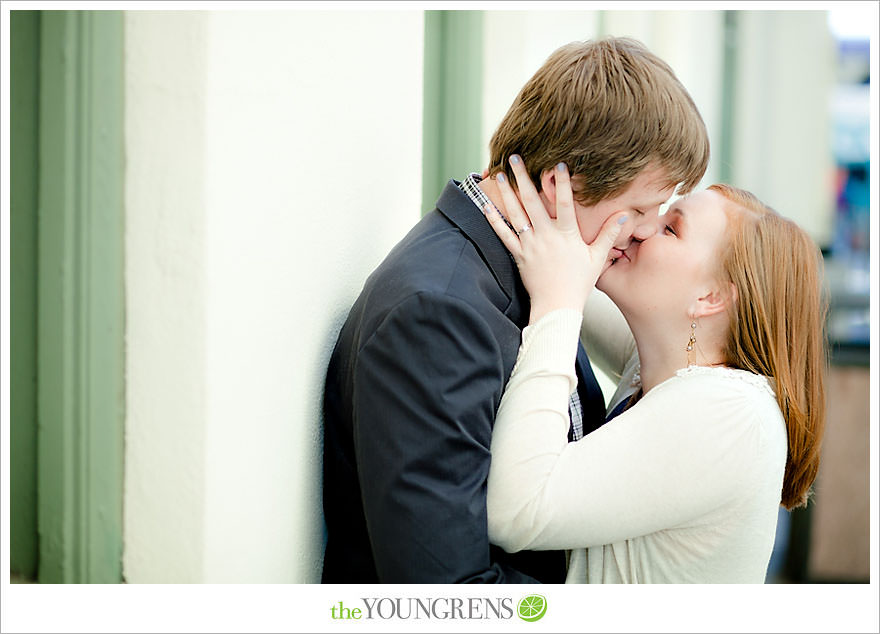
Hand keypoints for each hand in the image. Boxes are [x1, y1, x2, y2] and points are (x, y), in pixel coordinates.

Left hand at [485, 156, 626, 323]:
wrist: (557, 306)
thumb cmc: (579, 283)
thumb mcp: (598, 258)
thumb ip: (608, 234)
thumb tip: (623, 214)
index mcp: (567, 234)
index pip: (564, 202)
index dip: (561, 182)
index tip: (558, 163)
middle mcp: (546, 236)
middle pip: (533, 201)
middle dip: (524, 177)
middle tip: (516, 157)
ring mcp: (530, 244)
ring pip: (516, 214)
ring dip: (508, 192)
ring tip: (500, 174)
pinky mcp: (518, 255)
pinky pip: (503, 234)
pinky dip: (494, 220)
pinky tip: (486, 205)